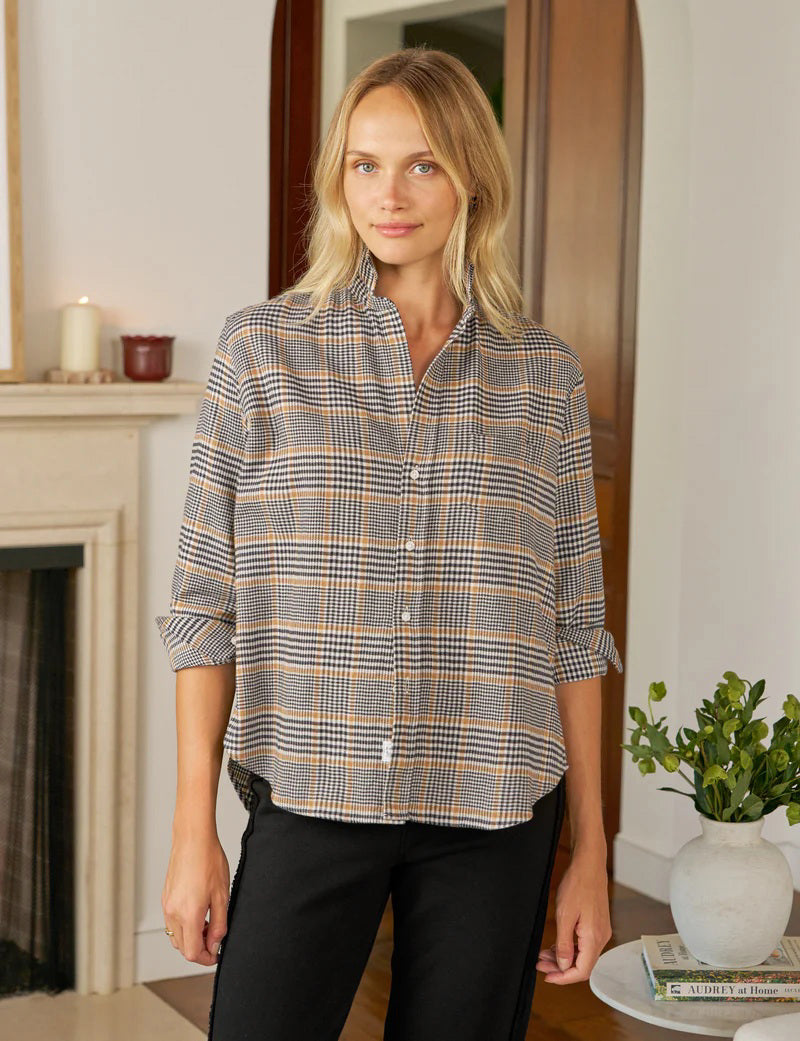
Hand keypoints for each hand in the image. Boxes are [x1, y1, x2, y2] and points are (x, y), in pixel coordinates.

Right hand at [162, 827, 229, 964]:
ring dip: (191, 937)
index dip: (206, 958)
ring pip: (176, 936)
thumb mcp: (222, 895)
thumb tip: (215, 944)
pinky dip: (184, 926)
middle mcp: (173, 913)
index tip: (216, 954)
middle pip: (182, 948)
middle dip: (199, 949)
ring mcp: (167, 905)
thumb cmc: (208, 860)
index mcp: (188, 914)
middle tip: (215, 937)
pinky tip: (198, 912)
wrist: (193, 839)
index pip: (192, 953)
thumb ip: (219, 924)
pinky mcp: (165, 898)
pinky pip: (172, 922)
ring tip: (208, 923)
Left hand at [536, 849, 611, 983]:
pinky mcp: (596, 924)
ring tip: (544, 956)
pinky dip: (569, 947)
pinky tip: (556, 945)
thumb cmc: (578, 884)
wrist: (589, 864)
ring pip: (582, 954)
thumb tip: (564, 965)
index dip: (563, 977)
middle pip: (582, 964)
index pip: (581, 971)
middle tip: (541, 966)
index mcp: (594, 938)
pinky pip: (583, 943)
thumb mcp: (565, 916)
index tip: (547, 977)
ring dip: (563, 958)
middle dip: (560, 968)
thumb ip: (564, 943)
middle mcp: (601, 937)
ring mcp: (600, 931)